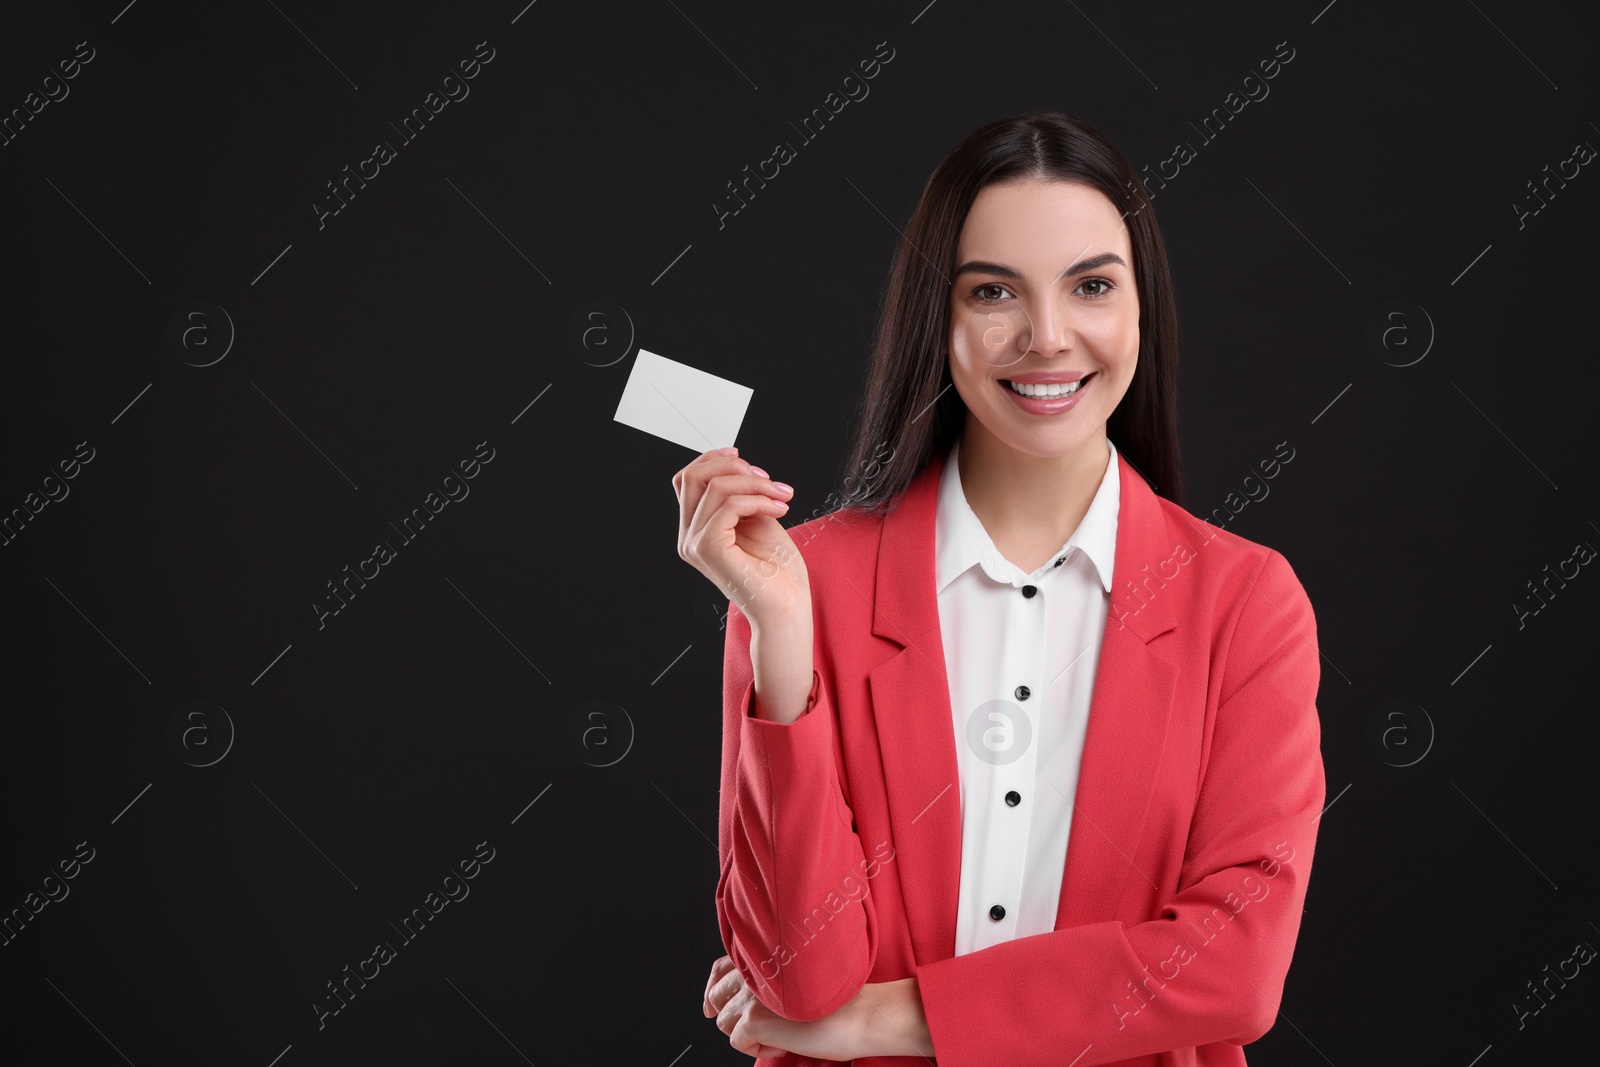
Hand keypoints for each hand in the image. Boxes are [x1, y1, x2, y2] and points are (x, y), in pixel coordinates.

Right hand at [673, 447, 808, 629]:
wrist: (787, 608)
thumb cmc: (777, 572)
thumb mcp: (756, 519)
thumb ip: (740, 495)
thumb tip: (737, 466)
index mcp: (696, 530)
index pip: (688, 479)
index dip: (713, 459)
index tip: (745, 458)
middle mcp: (688, 537)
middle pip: (694, 476)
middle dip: (735, 467)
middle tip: (770, 481)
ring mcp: (695, 544)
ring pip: (715, 487)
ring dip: (757, 484)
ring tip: (782, 497)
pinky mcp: (709, 549)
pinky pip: (729, 505)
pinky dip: (758, 500)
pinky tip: (779, 510)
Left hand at [703, 954, 866, 1061]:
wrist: (860, 1013)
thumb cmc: (840, 1000)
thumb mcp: (798, 981)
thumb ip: (769, 980)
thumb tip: (742, 1002)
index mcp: (764, 954)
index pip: (721, 968)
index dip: (715, 989)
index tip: (713, 1005)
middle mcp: (754, 969)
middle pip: (717, 996)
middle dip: (731, 1016)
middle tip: (755, 1030)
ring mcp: (752, 993)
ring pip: (725, 1022)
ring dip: (749, 1035)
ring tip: (779, 1036)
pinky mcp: (754, 1018)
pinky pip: (738, 1042)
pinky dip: (757, 1050)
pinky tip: (782, 1045)